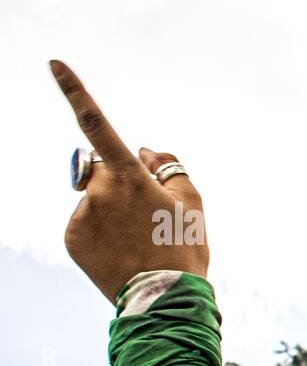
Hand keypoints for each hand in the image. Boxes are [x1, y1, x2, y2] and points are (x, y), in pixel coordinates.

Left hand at [50, 60, 208, 302]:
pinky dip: (101, 231)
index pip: (96, 124)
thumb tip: (144, 148)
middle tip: (144, 212)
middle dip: (117, 179)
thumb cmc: (183, 249)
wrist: (163, 300)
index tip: (54, 64)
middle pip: (101, 169)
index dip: (75, 91)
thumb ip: (170, 166)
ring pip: (94, 198)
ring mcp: (81, 215)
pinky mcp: (70, 238)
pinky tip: (120, 251)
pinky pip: (85, 223)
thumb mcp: (193, 204)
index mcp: (129, 176)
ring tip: (136, 240)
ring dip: (112, 209)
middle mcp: (98, 190)